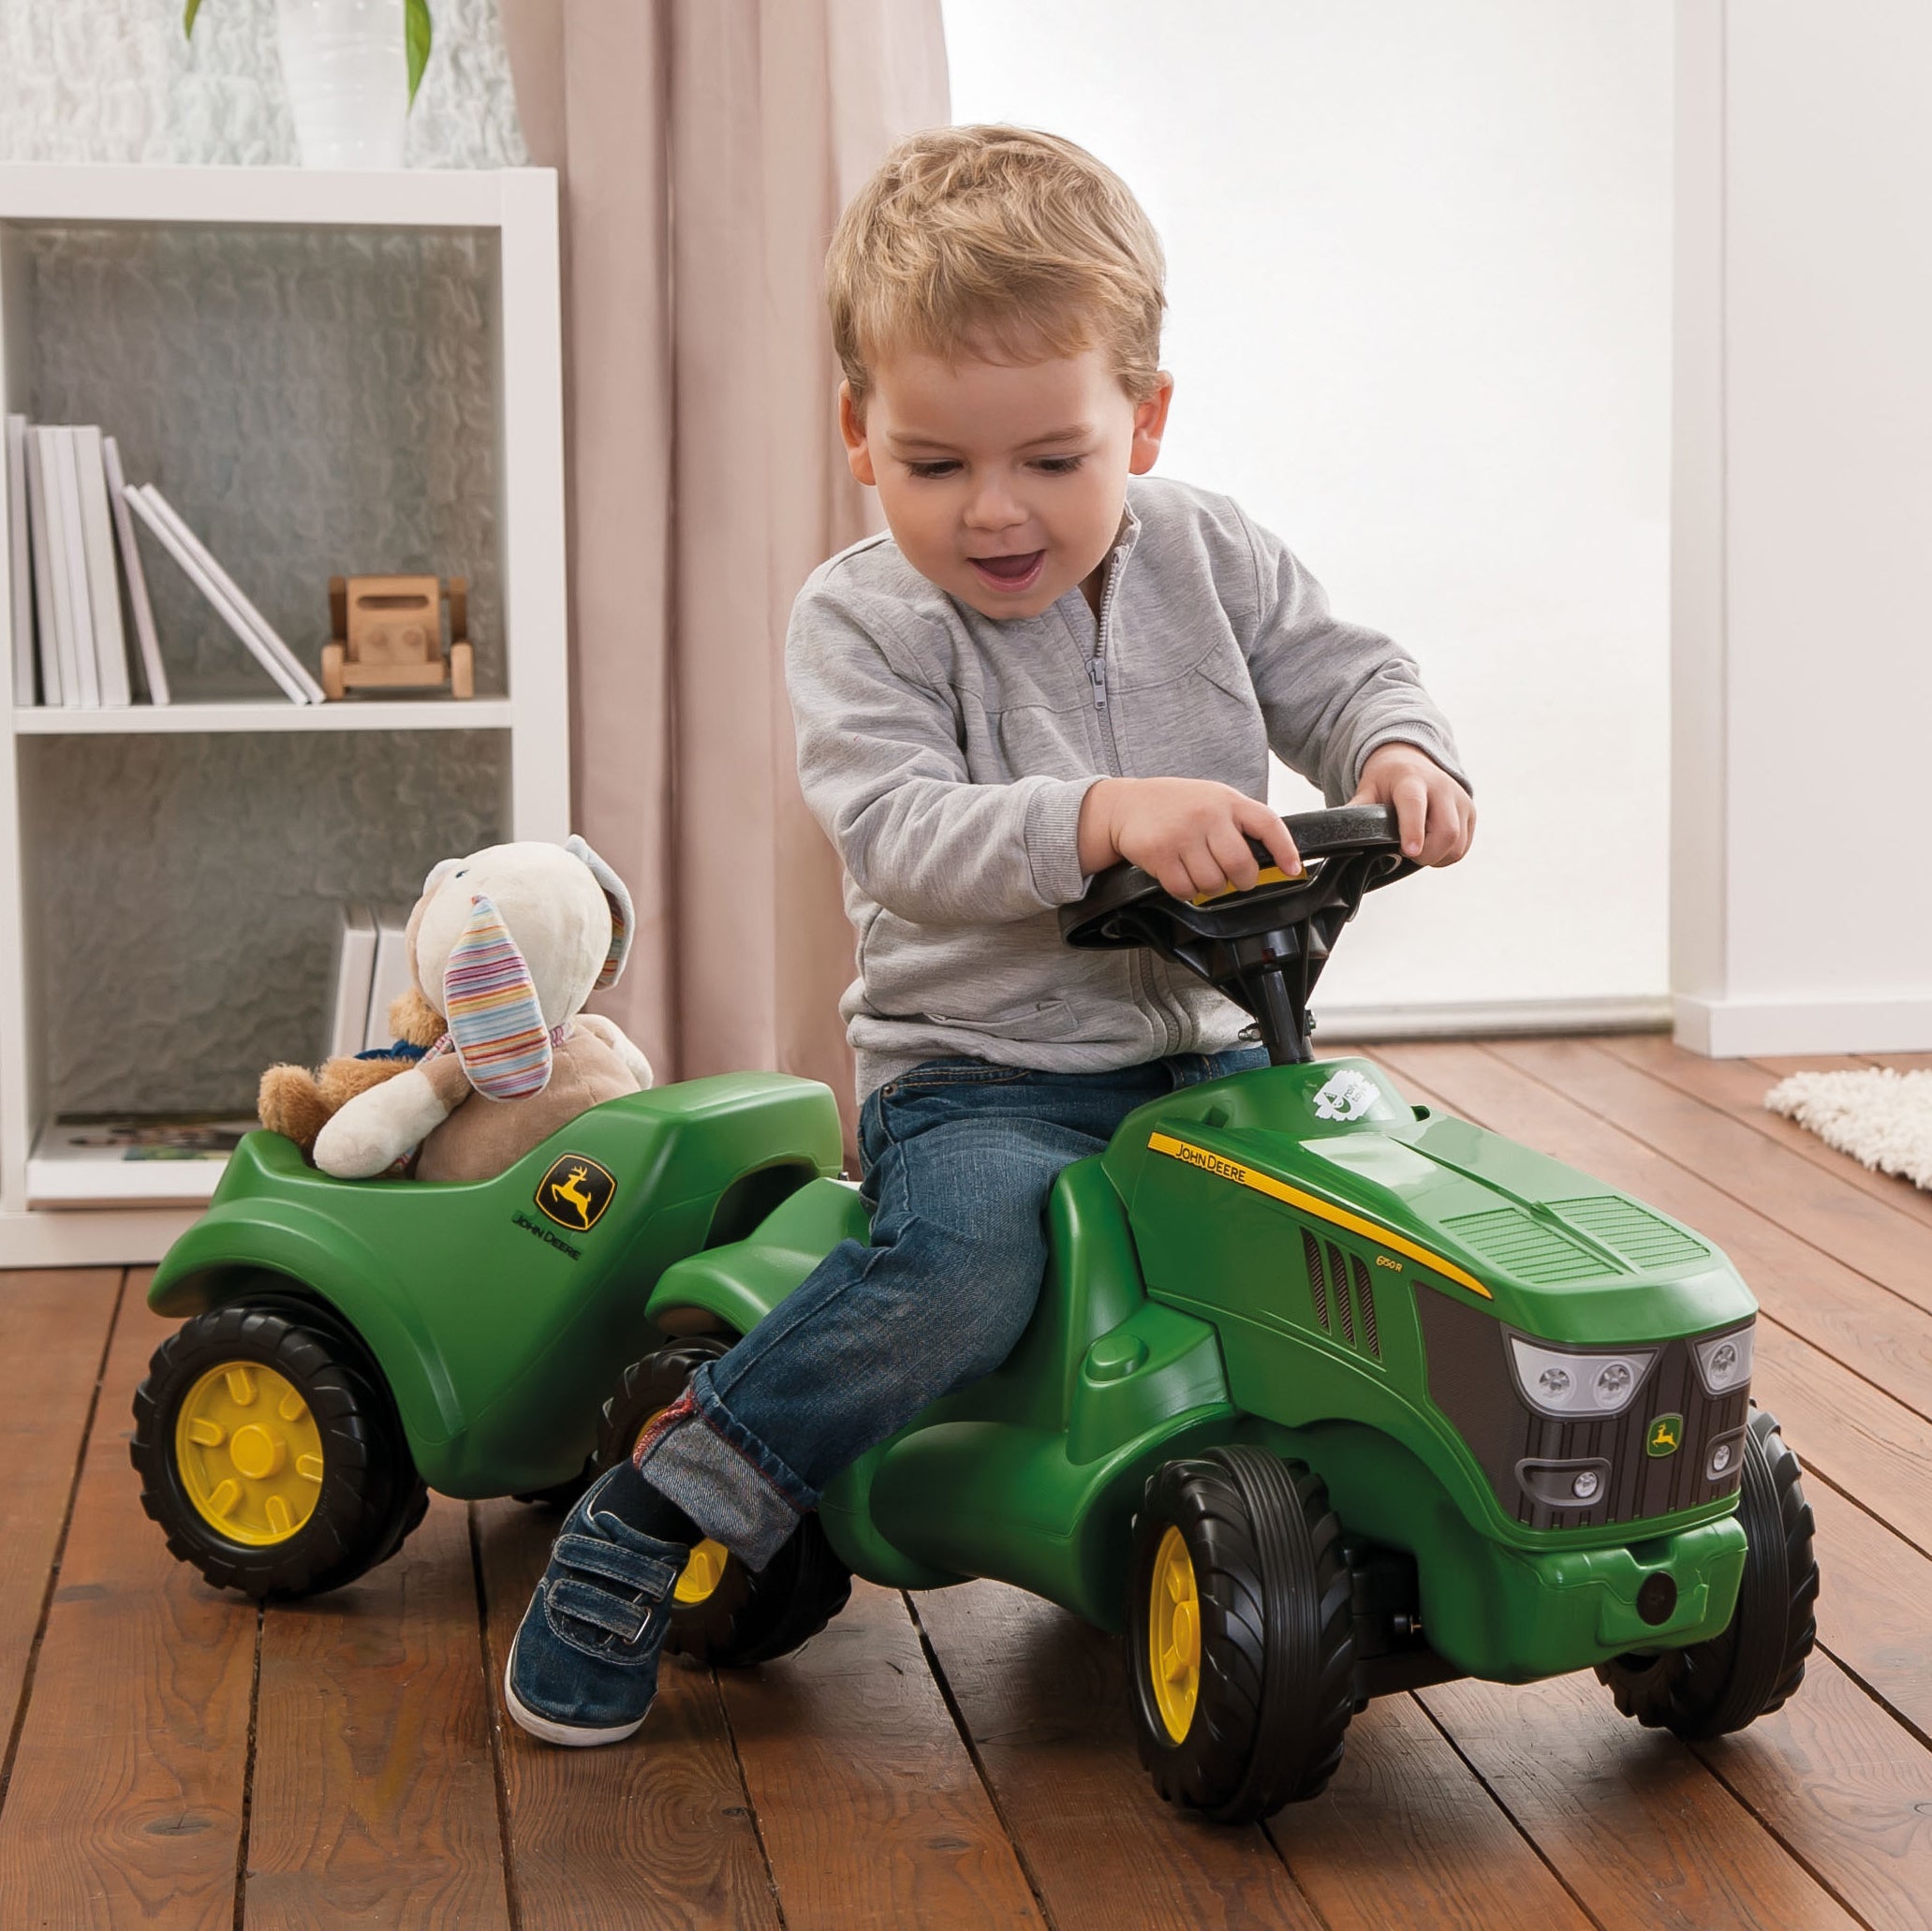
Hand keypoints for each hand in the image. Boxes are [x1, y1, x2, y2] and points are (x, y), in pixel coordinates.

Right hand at [1077, 777, 1302, 898]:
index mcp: (1227, 800)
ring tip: (1199, 872)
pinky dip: (1185, 891)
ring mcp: (1182, 833)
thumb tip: (1272, 858)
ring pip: (1213, 882)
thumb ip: (1238, 821)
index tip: (1293, 869)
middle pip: (1240, 864)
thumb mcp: (1211, 800)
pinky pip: (1184, 889)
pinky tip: (1179, 875)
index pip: (1267, 824)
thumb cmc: (1174, 806)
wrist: (1125, 804)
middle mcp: (1207, 814)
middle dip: (1242, 880)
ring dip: (1209, 887)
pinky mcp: (1159, 853)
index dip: (1285, 849)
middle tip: (1236, 879)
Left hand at [1348, 742, 1474, 865]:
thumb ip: (1356, 811)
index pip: (1415, 805)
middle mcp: (1441, 787)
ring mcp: (1460, 799)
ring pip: (1458, 844)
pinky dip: (1448, 854)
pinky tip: (1432, 845)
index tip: (1410, 851)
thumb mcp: (1367, 789)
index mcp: (1411, 780)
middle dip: (1428, 854)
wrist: (1411, 759)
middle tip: (1409, 854)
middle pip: (1447, 831)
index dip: (1414, 830)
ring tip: (1419, 849)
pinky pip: (1464, 845)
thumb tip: (1336, 834)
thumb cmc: (1387, 779)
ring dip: (1438, 857)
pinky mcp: (1470, 811)